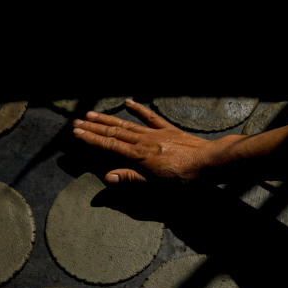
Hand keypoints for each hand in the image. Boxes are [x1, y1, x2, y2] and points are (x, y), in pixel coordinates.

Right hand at [72, 99, 235, 183]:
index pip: (110, 146)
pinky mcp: (168, 130)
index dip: (91, 139)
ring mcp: (156, 134)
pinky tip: (128, 102)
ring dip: (108, 119)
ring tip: (92, 114)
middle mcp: (144, 141)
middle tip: (76, 122)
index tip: (76, 133)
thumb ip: (131, 178)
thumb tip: (107, 177)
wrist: (211, 163)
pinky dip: (138, 109)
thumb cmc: (185, 179)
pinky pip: (150, 118)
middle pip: (114, 133)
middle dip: (94, 128)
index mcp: (139, 156)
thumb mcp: (157, 185)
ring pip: (127, 124)